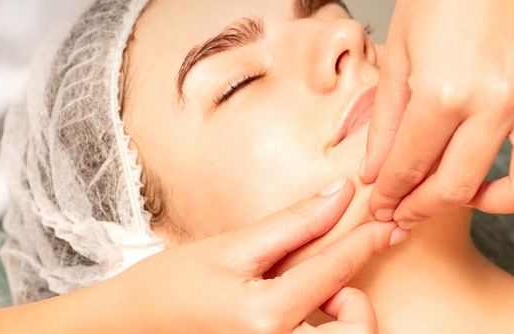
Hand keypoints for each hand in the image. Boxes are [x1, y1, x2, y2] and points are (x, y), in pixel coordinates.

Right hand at [104, 179, 404, 332]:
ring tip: (308, 305)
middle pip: (356, 332)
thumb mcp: (230, 248)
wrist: (126, 332)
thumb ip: (293, 224)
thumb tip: (342, 194)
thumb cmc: (170, 288)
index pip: (335, 271)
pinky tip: (298, 321)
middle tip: (331, 290)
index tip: (388, 226)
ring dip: (341, 325)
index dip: (366, 242)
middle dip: (356, 307)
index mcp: (265, 318)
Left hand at [361, 0, 513, 226]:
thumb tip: (377, 172)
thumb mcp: (400, 49)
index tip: (385, 206)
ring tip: (473, 194)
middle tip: (411, 210)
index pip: (411, 167)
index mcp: (446, 90)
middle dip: (424, 207)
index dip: (392, 195)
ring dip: (497, 205)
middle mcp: (499, 100)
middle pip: (460, 186)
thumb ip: (387, 119)